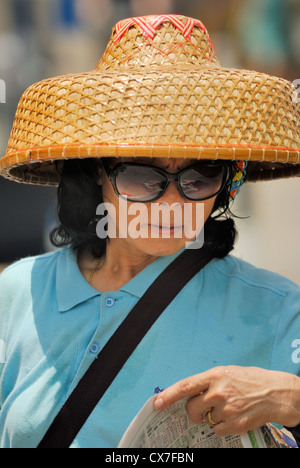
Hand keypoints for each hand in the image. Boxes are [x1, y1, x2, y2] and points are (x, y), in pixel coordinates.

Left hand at [154, 366, 299, 436]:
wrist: (276, 393)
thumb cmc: (250, 380)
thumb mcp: (227, 372)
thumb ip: (208, 382)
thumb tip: (189, 394)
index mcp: (214, 375)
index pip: (185, 386)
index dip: (169, 395)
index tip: (157, 403)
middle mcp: (218, 392)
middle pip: (191, 408)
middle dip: (193, 410)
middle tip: (203, 408)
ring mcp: (227, 409)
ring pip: (204, 420)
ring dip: (210, 417)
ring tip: (226, 408)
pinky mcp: (235, 424)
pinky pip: (217, 430)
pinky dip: (222, 426)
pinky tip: (234, 416)